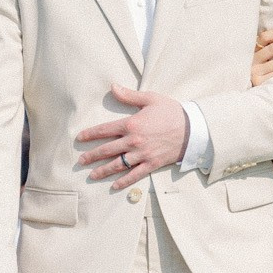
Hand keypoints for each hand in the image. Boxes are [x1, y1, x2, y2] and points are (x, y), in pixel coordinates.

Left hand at [76, 88, 191, 184]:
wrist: (192, 129)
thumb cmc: (172, 112)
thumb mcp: (150, 99)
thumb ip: (129, 95)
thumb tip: (113, 87)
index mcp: (131, 124)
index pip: (105, 130)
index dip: (90, 135)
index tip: (80, 139)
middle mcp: (133, 141)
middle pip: (107, 150)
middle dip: (92, 156)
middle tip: (81, 161)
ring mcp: (142, 155)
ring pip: (118, 165)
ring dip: (103, 170)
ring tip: (92, 175)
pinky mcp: (152, 164)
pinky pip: (135, 175)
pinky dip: (124, 181)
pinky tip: (114, 185)